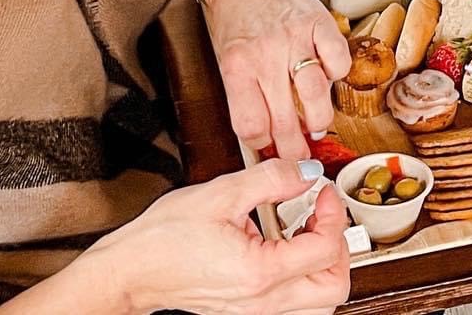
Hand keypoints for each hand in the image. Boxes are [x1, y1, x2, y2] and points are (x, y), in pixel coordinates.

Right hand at [86, 159, 350, 314]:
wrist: (132, 271)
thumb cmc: (165, 237)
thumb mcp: (221, 192)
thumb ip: (271, 178)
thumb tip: (309, 169)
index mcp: (261, 272)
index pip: (326, 249)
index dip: (333, 212)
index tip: (321, 191)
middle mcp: (263, 303)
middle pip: (334, 287)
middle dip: (339, 245)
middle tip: (322, 214)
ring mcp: (256, 314)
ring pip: (319, 305)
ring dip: (325, 267)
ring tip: (308, 232)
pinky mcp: (247, 314)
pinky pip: (296, 308)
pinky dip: (305, 281)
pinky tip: (288, 250)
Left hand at [201, 0, 350, 159]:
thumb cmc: (233, 16)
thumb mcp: (225, 59)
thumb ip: (243, 96)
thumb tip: (264, 138)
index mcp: (236, 67)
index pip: (251, 126)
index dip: (262, 145)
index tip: (267, 147)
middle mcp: (266, 55)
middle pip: (285, 121)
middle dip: (294, 148)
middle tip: (298, 152)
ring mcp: (295, 38)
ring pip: (316, 97)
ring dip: (319, 119)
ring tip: (316, 123)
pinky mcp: (319, 22)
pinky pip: (338, 62)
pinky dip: (337, 74)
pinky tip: (327, 76)